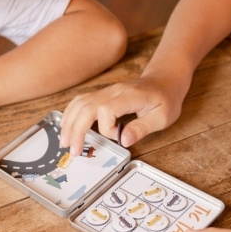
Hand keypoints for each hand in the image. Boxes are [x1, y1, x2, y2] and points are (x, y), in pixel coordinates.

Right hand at [59, 69, 187, 155]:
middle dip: (76, 130)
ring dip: (69, 122)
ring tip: (64, 141)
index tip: (118, 137)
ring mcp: (106, 91)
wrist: (164, 81)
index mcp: (129, 96)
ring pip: (79, 103)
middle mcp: (113, 91)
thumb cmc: (165, 100)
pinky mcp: (102, 94)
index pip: (106, 110)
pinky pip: (81, 101)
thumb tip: (124, 141)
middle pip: (86, 107)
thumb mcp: (162, 117)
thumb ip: (142, 128)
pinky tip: (66, 126)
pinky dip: (70, 113)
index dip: (107, 128)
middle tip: (73, 150)